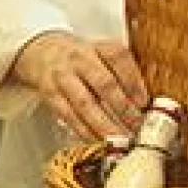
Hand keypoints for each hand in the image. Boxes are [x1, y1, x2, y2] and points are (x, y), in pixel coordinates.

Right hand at [12, 31, 148, 139]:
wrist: (42, 52)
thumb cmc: (81, 59)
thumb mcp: (100, 55)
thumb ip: (121, 73)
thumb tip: (145, 106)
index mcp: (97, 47)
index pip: (118, 59)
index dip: (133, 81)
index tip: (145, 103)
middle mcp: (79, 59)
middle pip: (103, 83)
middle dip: (123, 108)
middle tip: (136, 126)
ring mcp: (63, 77)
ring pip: (85, 103)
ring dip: (105, 125)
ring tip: (120, 141)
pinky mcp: (51, 94)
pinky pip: (69, 115)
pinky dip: (85, 131)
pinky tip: (98, 141)